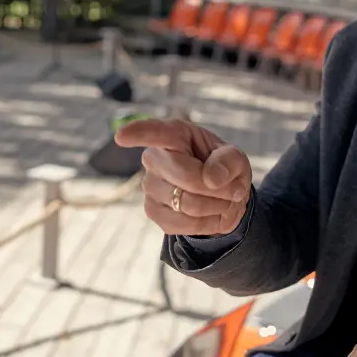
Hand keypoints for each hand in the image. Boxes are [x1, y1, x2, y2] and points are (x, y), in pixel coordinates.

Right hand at [115, 118, 251, 236]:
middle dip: (218, 188)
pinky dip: (206, 223)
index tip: (121, 137)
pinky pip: (182, 223)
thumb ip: (229, 161)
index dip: (138, 133)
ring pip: (188, 204)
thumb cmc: (224, 169)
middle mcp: (155, 158)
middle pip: (187, 177)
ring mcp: (149, 185)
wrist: (222, 198)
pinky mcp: (152, 210)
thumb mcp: (236, 158)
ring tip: (224, 200)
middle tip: (234, 189)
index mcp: (175, 135)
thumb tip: (211, 178)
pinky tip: (212, 214)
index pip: (154, 132)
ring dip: (216, 206)